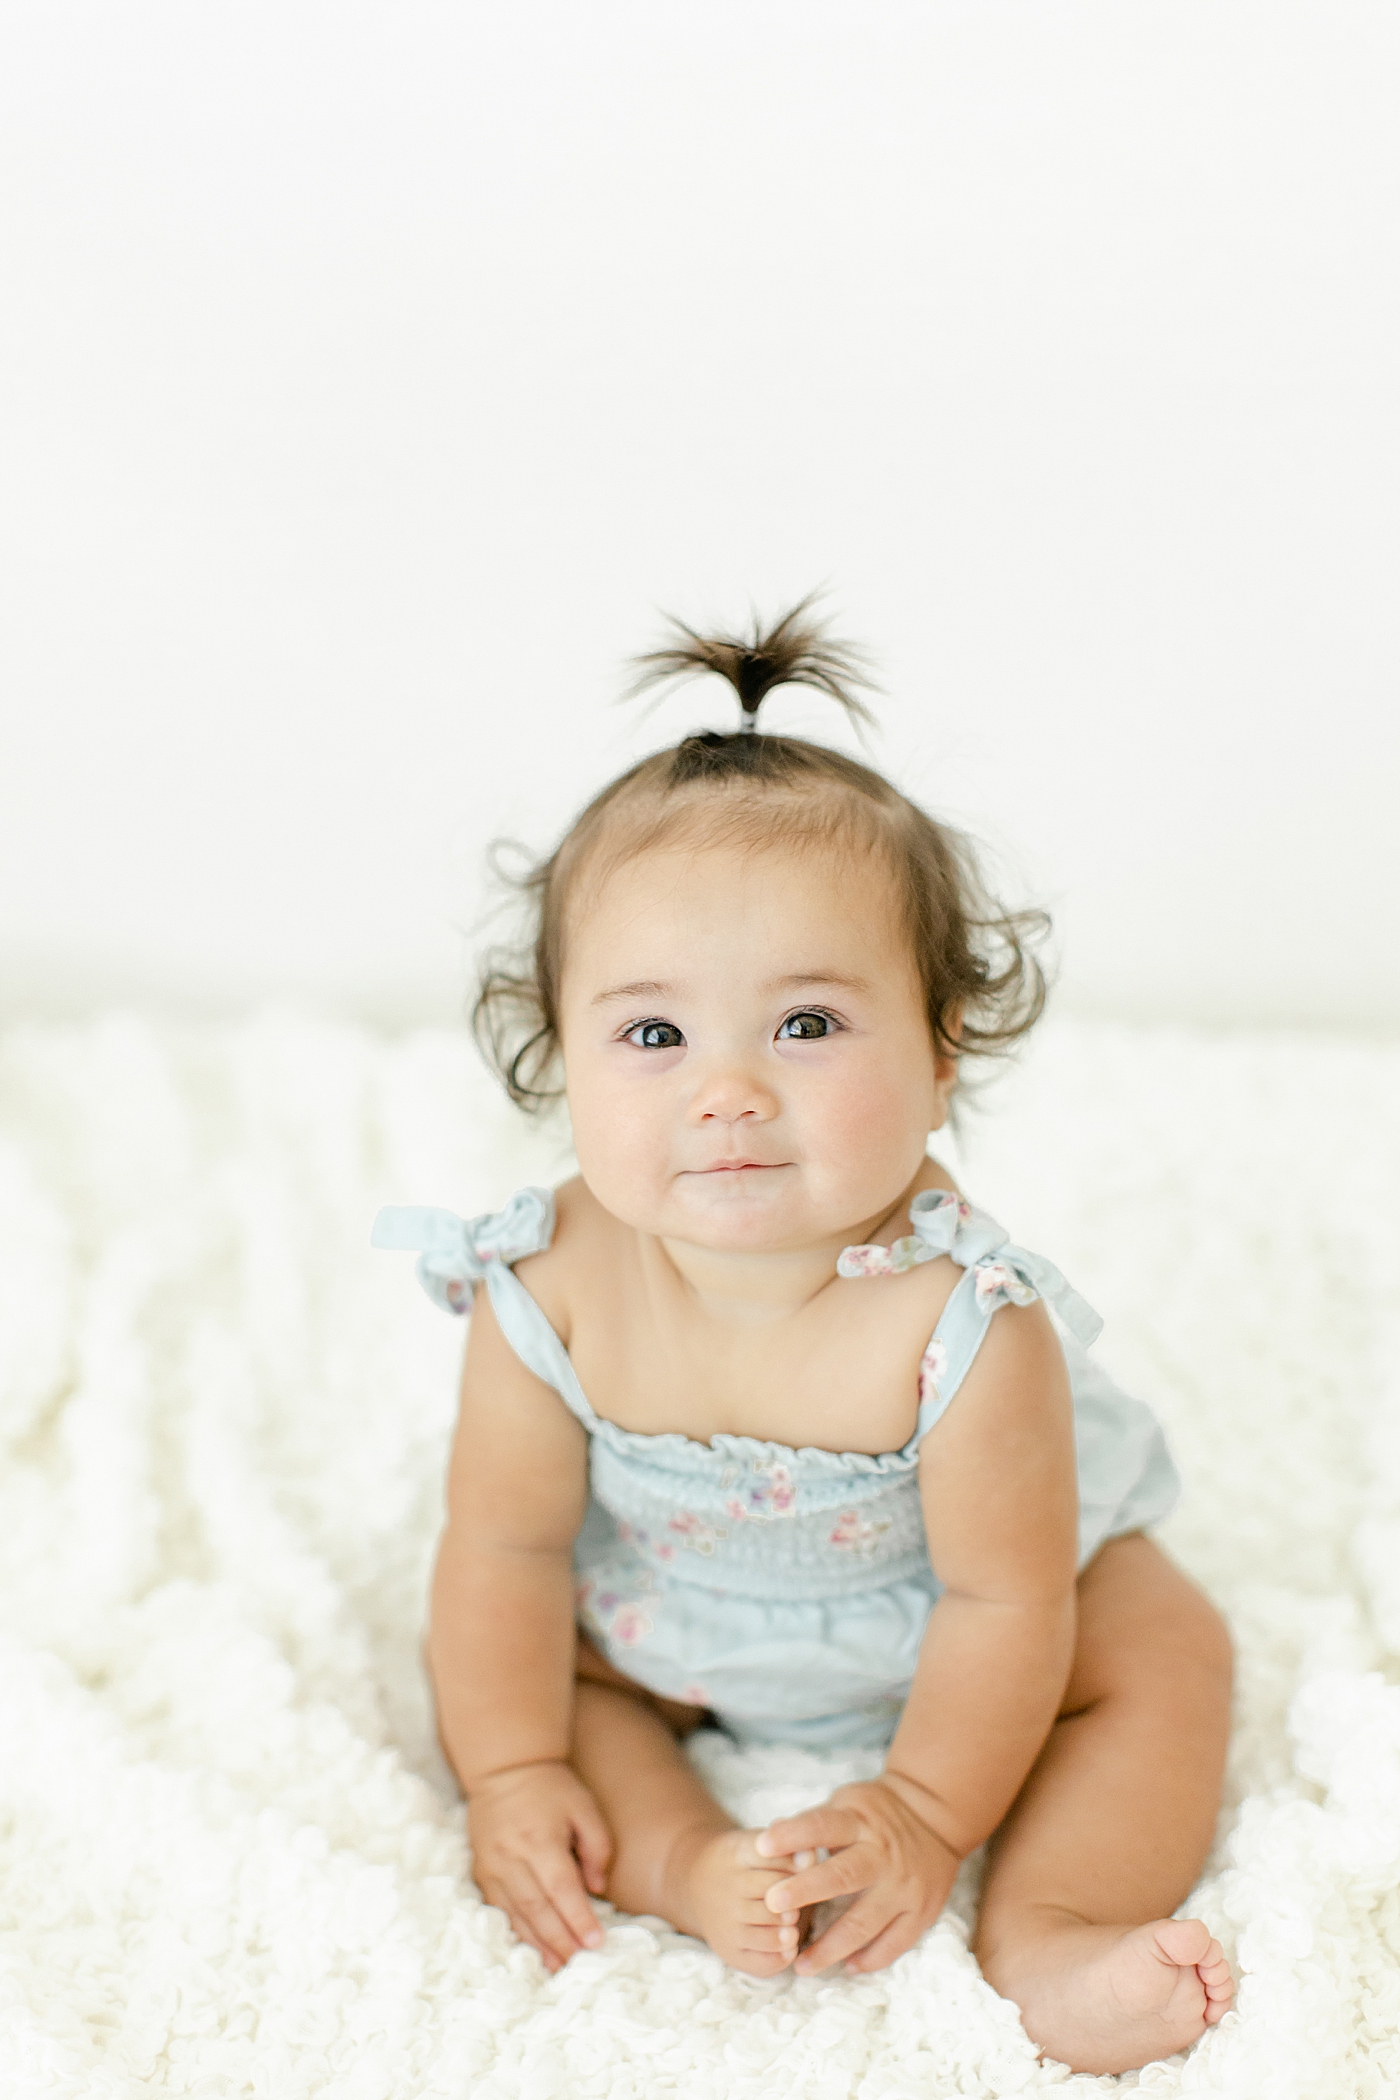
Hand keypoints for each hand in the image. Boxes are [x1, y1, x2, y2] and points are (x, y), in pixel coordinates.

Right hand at [467, 1760, 611, 1970]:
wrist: (505, 1768)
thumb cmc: (552, 1787)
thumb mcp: (584, 1806)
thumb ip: (597, 1846)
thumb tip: (598, 1888)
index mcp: (540, 1839)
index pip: (562, 1888)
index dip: (579, 1918)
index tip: (597, 1942)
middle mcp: (512, 1856)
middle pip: (538, 1909)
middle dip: (561, 1940)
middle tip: (581, 1963)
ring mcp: (492, 1866)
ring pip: (516, 1914)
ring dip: (538, 1944)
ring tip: (558, 1966)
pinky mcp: (482, 1872)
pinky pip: (499, 1909)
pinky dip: (517, 1931)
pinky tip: (532, 1948)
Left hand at [755, 1776, 962, 1974]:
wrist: (934, 1815)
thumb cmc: (876, 1811)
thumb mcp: (847, 1802)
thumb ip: (812, 1824)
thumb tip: (767, 1842)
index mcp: (860, 1822)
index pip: (823, 1826)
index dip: (793, 1834)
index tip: (761, 1846)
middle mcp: (882, 1855)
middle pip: (843, 1876)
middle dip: (806, 1891)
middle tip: (772, 1905)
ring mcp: (904, 1886)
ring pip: (866, 1922)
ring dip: (831, 1947)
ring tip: (801, 1966)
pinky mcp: (922, 1911)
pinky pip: (895, 1943)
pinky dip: (870, 1959)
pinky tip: (847, 1968)